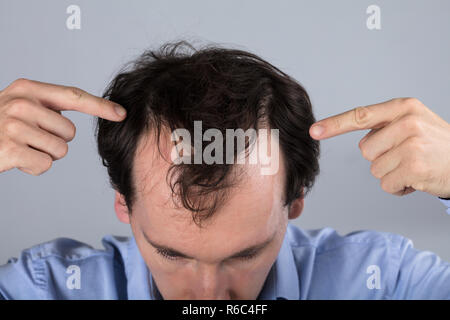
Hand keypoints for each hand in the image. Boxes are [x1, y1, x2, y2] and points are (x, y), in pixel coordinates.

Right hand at [0, 78, 126, 175]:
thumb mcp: (19, 106)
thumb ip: (48, 106)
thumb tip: (83, 110)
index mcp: (27, 89)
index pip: (72, 96)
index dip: (99, 106)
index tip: (121, 113)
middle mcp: (20, 103)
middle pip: (69, 132)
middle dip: (55, 141)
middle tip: (29, 138)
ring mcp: (13, 125)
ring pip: (60, 151)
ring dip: (44, 154)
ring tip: (21, 147)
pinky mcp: (9, 149)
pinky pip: (45, 165)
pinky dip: (33, 168)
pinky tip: (15, 160)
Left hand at [309, 97, 449, 197]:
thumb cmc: (437, 145)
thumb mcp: (415, 123)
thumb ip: (385, 126)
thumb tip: (361, 142)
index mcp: (403, 107)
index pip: (360, 115)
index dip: (334, 125)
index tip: (314, 131)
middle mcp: (407, 121)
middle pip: (365, 150)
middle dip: (382, 158)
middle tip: (408, 156)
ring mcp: (411, 144)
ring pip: (374, 169)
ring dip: (391, 174)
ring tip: (415, 167)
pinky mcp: (414, 166)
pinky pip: (386, 184)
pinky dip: (399, 188)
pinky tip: (417, 180)